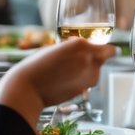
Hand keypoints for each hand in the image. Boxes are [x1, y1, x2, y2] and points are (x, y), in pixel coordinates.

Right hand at [0, 37, 114, 123]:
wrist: (27, 90)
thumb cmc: (35, 66)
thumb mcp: (56, 48)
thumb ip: (73, 48)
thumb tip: (84, 49)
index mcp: (81, 45)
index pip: (107, 48)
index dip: (106, 49)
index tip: (106, 50)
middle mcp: (89, 60)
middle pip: (103, 59)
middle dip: (95, 59)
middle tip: (78, 61)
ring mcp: (88, 77)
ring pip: (96, 72)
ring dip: (88, 70)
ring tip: (66, 72)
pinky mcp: (83, 90)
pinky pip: (87, 82)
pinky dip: (80, 81)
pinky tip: (64, 80)